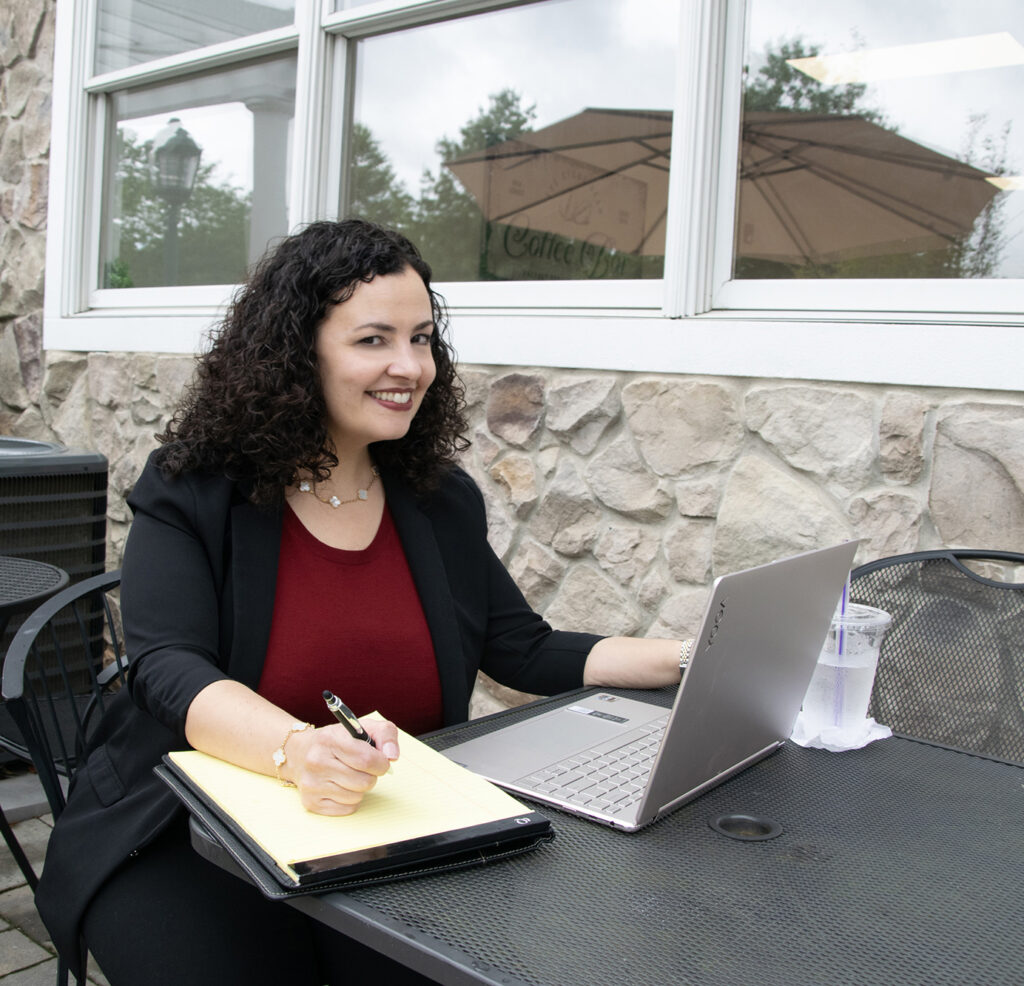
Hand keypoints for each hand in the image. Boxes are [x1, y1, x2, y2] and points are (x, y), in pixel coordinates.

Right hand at [285, 718, 399, 815]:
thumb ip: (385, 734)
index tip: (381, 760)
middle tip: (363, 767)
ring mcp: (312, 784)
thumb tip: (392, 756)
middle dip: (371, 775)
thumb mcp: (362, 727)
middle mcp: (317, 761)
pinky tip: (340, 786)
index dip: (381, 763)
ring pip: (357, 797)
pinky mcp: (310, 802)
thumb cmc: (338, 739)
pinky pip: (348, 809)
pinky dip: (350, 800)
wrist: (299, 752)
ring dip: (360, 788)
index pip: (366, 759)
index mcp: (330, 739)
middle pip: (364, 782)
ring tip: (349, 774)